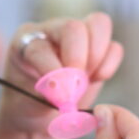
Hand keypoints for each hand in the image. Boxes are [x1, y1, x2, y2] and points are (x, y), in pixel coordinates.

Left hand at [0, 13, 123, 135]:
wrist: (41, 114)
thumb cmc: (28, 106)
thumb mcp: (29, 104)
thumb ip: (47, 95)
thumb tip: (66, 91)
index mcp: (24, 42)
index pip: (40, 48)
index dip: (53, 72)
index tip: (61, 98)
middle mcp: (50, 31)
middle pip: (72, 27)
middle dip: (79, 58)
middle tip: (77, 85)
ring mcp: (76, 36)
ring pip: (98, 24)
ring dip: (97, 56)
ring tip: (88, 79)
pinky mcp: (98, 47)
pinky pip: (114, 46)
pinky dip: (109, 64)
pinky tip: (95, 79)